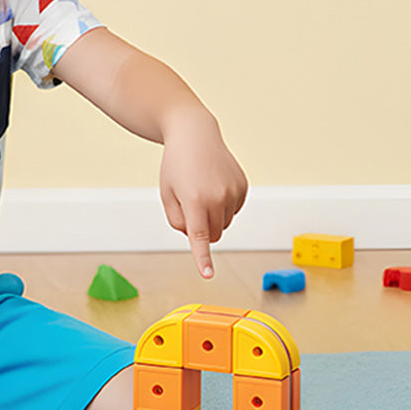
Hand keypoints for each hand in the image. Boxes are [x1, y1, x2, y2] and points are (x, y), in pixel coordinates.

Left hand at [159, 118, 247, 277]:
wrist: (194, 135)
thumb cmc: (175, 166)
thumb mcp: (167, 195)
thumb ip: (178, 221)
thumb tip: (198, 237)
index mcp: (194, 200)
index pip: (200, 237)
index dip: (203, 258)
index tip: (208, 274)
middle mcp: (217, 197)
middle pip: (213, 235)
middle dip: (202, 231)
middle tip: (189, 208)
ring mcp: (233, 191)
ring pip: (224, 224)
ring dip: (213, 218)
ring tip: (201, 191)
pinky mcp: (243, 187)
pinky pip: (233, 211)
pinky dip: (223, 206)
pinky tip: (214, 186)